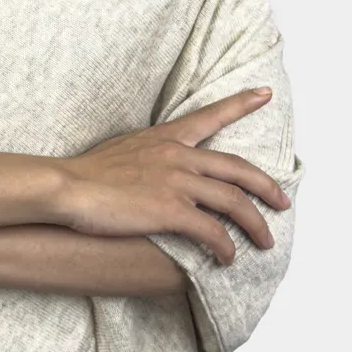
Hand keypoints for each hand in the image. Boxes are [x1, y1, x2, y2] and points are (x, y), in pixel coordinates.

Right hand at [55, 88, 291, 264]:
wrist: (68, 186)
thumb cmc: (86, 172)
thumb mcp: (122, 148)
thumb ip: (146, 153)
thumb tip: (151, 163)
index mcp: (167, 138)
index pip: (211, 116)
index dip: (241, 104)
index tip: (264, 93)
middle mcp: (179, 156)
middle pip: (238, 169)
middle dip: (267, 187)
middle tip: (283, 202)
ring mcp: (177, 183)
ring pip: (234, 202)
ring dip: (255, 225)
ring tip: (265, 242)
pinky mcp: (170, 211)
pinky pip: (212, 231)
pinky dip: (225, 247)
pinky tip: (228, 258)